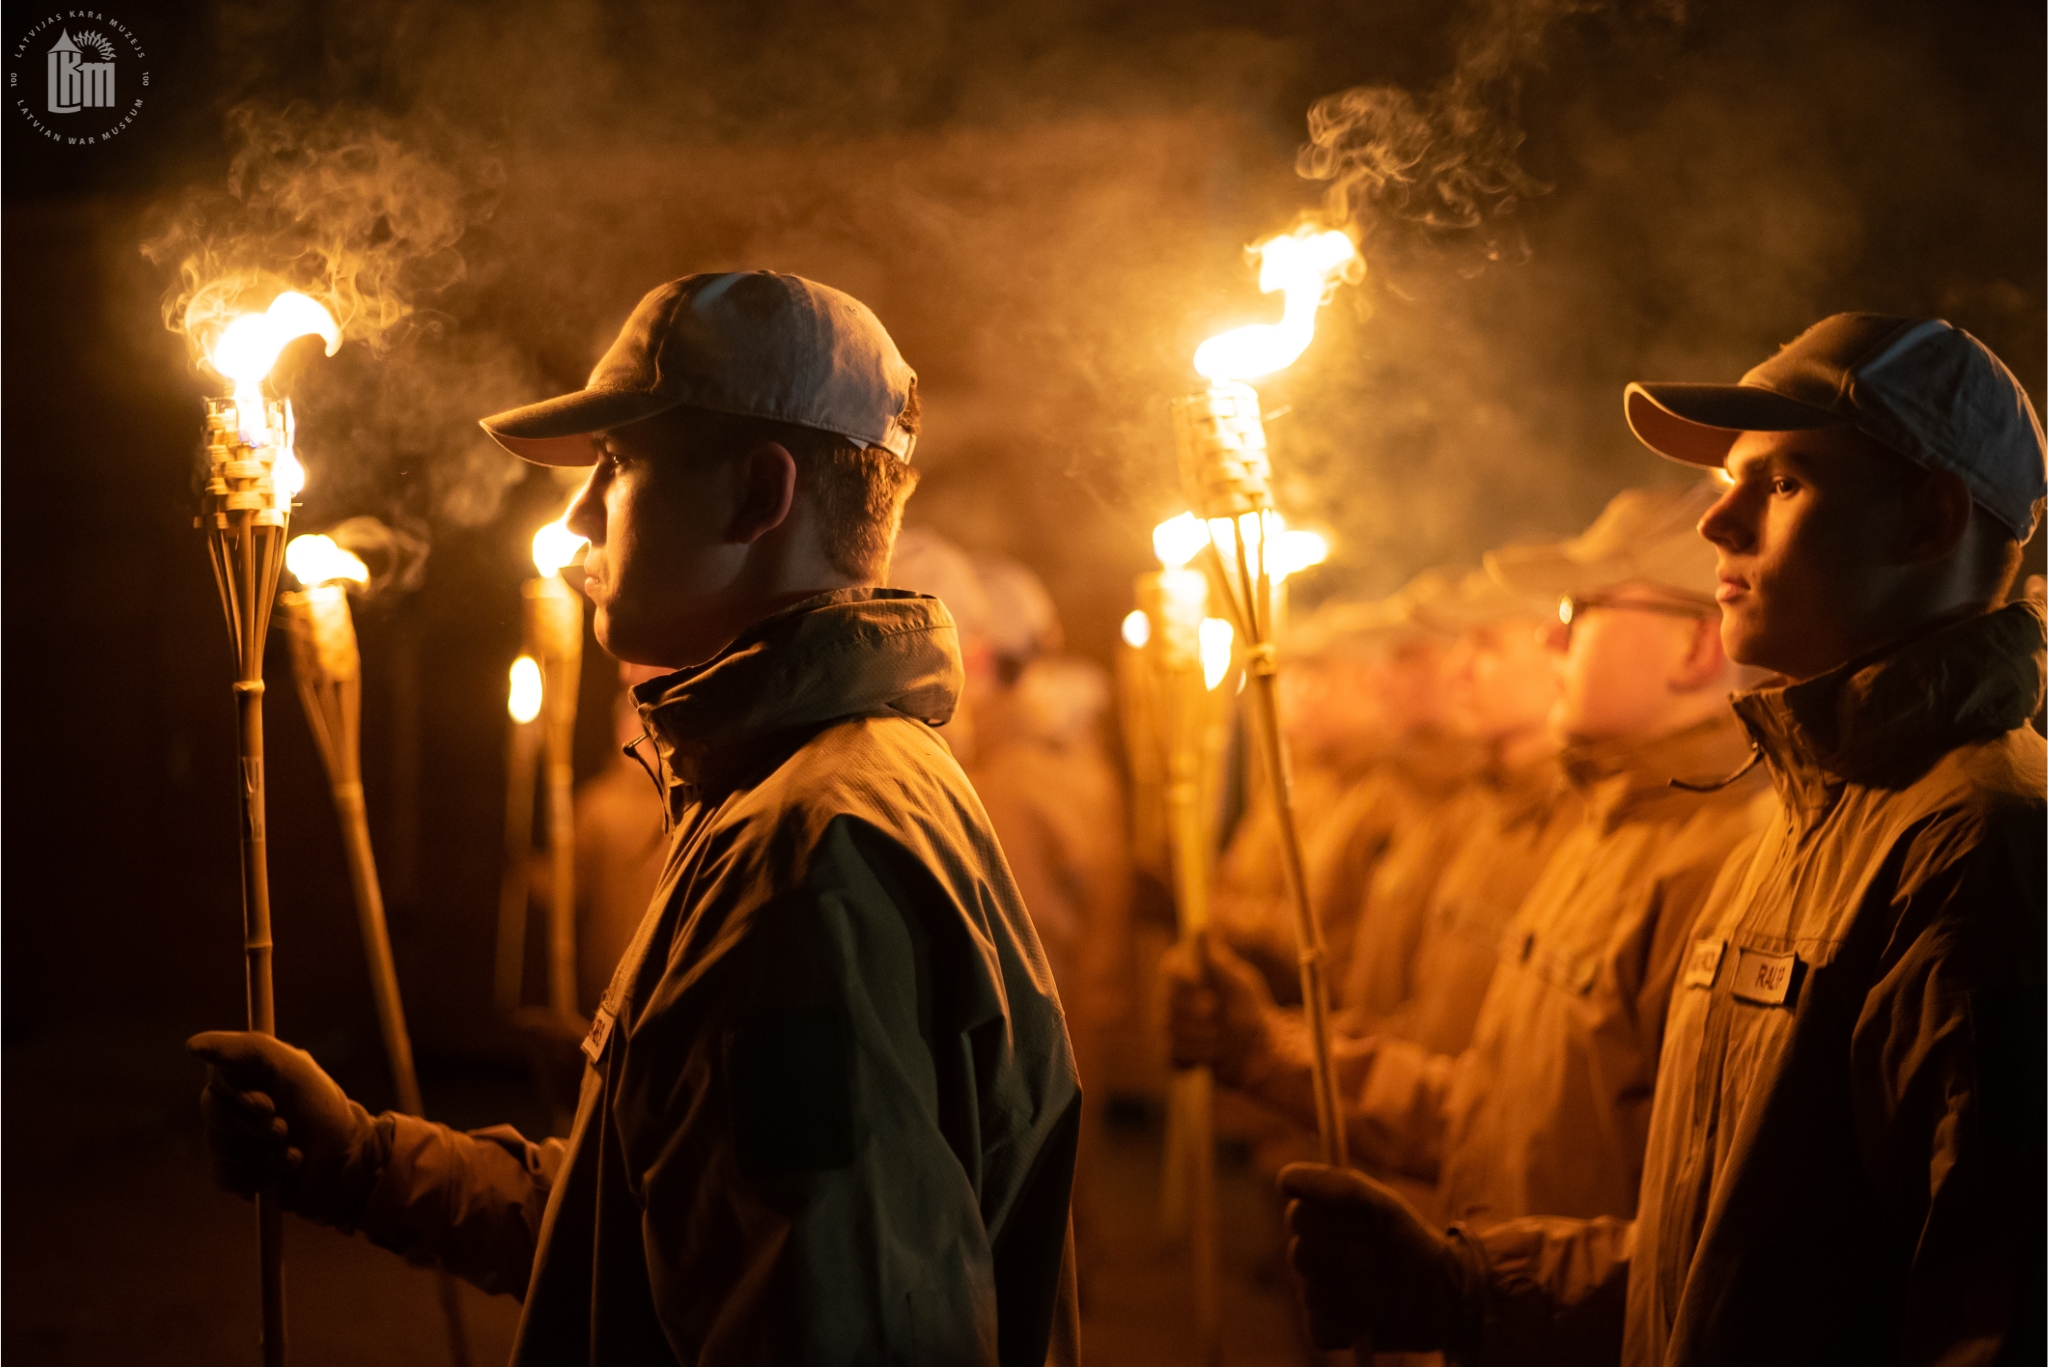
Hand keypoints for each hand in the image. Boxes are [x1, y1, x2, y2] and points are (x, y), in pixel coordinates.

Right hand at [189, 1031, 377, 1223]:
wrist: (346, 1166)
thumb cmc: (324, 1110)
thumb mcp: (293, 1069)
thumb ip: (247, 1049)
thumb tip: (192, 1045)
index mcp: (250, 1074)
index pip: (218, 1076)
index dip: (239, 1094)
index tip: (268, 1105)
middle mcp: (237, 1104)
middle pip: (212, 1111)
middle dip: (254, 1126)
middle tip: (285, 1131)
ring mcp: (233, 1140)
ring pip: (218, 1146)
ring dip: (262, 1153)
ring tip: (293, 1155)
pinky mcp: (236, 1173)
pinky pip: (223, 1175)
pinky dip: (255, 1177)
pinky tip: (279, 1175)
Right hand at [1163, 930, 1283, 1086]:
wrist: (1258, 1050)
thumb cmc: (1250, 1010)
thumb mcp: (1238, 981)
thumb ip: (1217, 959)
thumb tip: (1200, 928)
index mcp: (1187, 976)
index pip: (1170, 972)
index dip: (1184, 980)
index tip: (1202, 985)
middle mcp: (1172, 1000)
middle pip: (1170, 1005)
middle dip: (1202, 1014)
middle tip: (1220, 1014)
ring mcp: (1170, 1028)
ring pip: (1174, 1032)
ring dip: (1206, 1037)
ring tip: (1224, 1038)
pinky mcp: (1173, 1054)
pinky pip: (1175, 1055)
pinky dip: (1200, 1055)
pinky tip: (1215, 1053)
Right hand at [1278, 1162, 1480, 1355]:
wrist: (1442, 1293)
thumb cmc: (1409, 1241)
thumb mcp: (1382, 1206)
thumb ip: (1338, 1186)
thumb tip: (1283, 1180)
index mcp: (1313, 1221)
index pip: (1297, 1215)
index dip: (1338, 1223)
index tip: (1368, 1227)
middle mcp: (1305, 1256)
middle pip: (1304, 1255)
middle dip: (1355, 1259)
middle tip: (1382, 1260)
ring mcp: (1311, 1295)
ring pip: (1316, 1295)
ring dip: (1362, 1293)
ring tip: (1384, 1290)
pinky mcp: (1324, 1330)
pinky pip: (1321, 1330)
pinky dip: (1353, 1326)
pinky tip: (1373, 1318)